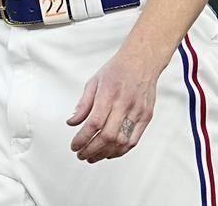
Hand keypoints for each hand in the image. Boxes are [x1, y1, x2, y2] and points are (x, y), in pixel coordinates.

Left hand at [67, 46, 163, 162]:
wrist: (142, 60)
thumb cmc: (116, 70)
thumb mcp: (94, 81)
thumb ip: (83, 104)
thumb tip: (71, 123)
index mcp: (109, 92)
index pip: (94, 123)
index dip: (82, 138)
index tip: (74, 146)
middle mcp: (124, 103)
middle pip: (107, 135)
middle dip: (91, 150)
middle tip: (81, 155)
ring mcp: (138, 111)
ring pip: (121, 142)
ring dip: (105, 153)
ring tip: (92, 157)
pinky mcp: (146, 116)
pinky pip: (133, 140)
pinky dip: (120, 151)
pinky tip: (109, 153)